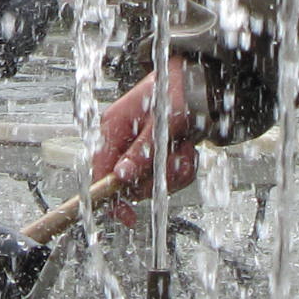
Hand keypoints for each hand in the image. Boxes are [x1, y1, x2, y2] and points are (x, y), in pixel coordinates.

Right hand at [88, 56, 201, 224]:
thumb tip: (121, 176)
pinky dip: (181, 166)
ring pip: (152, 181)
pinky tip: (187, 149)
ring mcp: (139, 148)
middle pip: (130, 182)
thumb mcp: (160, 124)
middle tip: (175, 160)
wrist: (199, 82)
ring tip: (184, 148)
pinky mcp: (155, 154)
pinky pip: (167, 176)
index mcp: (112, 127)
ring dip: (173, 171)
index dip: (110, 195)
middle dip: (158, 177)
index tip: (127, 215)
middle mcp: (122, 141)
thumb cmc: (174, 92)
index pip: (99, 170)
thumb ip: (141, 152)